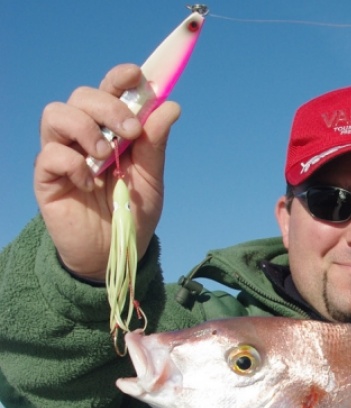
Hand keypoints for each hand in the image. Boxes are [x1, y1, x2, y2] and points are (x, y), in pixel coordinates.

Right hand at [34, 63, 180, 280]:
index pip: (108, 91)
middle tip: (131, 132)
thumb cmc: (132, 213)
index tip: (137, 77)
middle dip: (109, 107)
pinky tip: (91, 183)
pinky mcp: (47, 177)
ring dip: (86, 128)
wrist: (115, 253)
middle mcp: (82, 136)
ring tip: (107, 157)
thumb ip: (155, 145)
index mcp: (110, 131)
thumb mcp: (151, 180)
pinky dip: (73, 163)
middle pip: (82, 96)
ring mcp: (62, 154)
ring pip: (57, 114)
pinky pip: (50, 153)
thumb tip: (170, 106)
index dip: (119, 78)